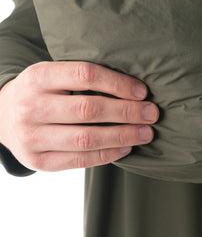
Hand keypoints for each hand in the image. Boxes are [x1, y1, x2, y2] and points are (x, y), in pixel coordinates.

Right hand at [0, 61, 158, 171]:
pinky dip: (108, 154)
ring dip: (124, 136)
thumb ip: (83, 78)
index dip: (118, 83)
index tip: (142, 91)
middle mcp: (31, 107)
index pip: (85, 75)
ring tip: (146, 133)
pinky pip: (80, 160)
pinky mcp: (38, 161)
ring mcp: (32, 137)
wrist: (1, 117)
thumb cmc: (40, 93)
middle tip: (152, 113)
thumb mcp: (53, 75)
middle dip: (128, 112)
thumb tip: (134, 88)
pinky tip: (126, 147)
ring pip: (87, 139)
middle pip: (89, 109)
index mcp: (38, 77)